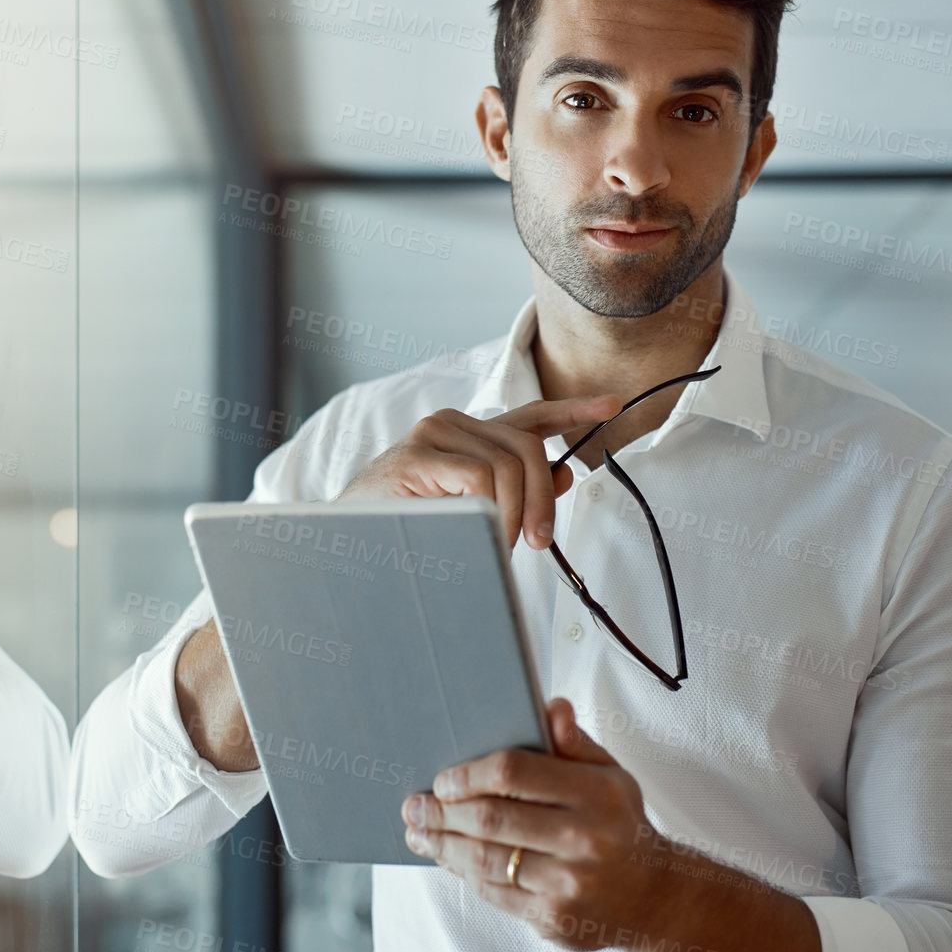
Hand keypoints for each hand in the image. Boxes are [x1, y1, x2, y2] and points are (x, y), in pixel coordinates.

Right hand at [336, 396, 620, 549]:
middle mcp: (450, 425)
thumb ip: (515, 489)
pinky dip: (494, 511)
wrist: (339, 546)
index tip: (612, 405)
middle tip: (539, 542)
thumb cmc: (403, 533)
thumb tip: (567, 475)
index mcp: (467, 438)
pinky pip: (480, 478)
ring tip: (505, 547)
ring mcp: (430, 436)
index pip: (530, 417)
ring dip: (518, 512)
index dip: (573, 411)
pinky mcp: (414, 457)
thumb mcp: (470, 511)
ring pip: (510, 464)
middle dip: (543, 498)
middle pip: (528, 448)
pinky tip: (483, 533)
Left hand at [399, 698, 673, 950]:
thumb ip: (574, 743)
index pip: (514, 773)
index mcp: (597, 794)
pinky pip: (494, 893)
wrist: (654, 897)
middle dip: (441, 812)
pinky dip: (463, 874)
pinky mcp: (554, 920)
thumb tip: (551, 705)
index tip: (442, 779)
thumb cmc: (618, 823)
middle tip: (413, 806)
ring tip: (418, 832)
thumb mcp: (609, 774)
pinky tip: (447, 858)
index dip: (469, 775)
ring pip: (484, 861)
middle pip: (490, 820)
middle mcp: (585, 840)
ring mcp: (569, 885)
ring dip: (441, 845)